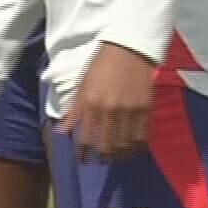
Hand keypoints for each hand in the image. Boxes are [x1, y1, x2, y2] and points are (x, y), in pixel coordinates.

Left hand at [62, 42, 156, 163]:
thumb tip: (63, 130)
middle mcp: (109, 110)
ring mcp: (129, 110)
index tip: (83, 159)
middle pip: (106, 147)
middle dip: (102, 158)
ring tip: (116, 156)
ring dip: (119, 155)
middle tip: (101, 160)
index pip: (85, 139)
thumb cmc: (102, 64)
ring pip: (124, 145)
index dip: (83, 154)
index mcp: (90, 104)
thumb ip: (74, 110)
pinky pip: (141, 136)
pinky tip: (132, 147)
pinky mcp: (145, 109)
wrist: (129, 47)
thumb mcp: (83, 85)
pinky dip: (136, 146)